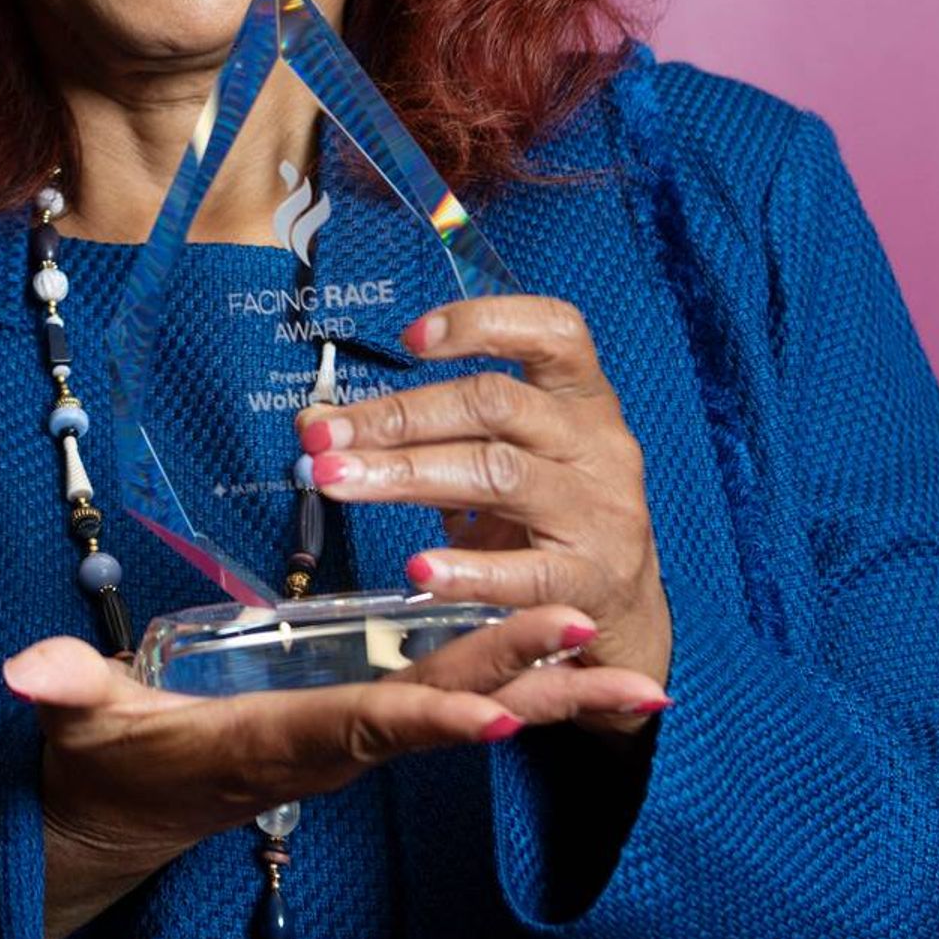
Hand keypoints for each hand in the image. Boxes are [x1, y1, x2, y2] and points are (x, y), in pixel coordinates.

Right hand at [9, 605, 667, 938]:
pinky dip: (521, 688)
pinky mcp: (361, 727)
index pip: (357, 729)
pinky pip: (452, 705)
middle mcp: (329, 748)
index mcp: (270, 744)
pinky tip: (581, 674)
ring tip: (640, 682)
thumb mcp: (77, 729)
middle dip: (520, 682)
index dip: (425, 717)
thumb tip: (27, 670)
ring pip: (464, 712)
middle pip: (438, 712)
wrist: (119, 821)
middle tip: (604, 652)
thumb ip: (63, 693)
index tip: (494, 710)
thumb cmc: (103, 766)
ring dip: (551, 697)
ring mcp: (352, 740)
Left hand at [296, 295, 672, 728]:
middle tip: (322, 436)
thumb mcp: (499, 461)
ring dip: (406, 475)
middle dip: (399, 414)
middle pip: (496, 404)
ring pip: (499, 474)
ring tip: (336, 481)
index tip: (408, 339)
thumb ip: (422, 435)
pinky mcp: (593, 580)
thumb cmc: (545, 519)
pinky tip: (417, 569)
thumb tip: (316, 423)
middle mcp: (599, 445)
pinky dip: (468, 569)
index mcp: (582, 401)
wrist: (621, 617)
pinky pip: (526, 572)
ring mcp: (600, 512)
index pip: (555, 331)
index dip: (484, 321)